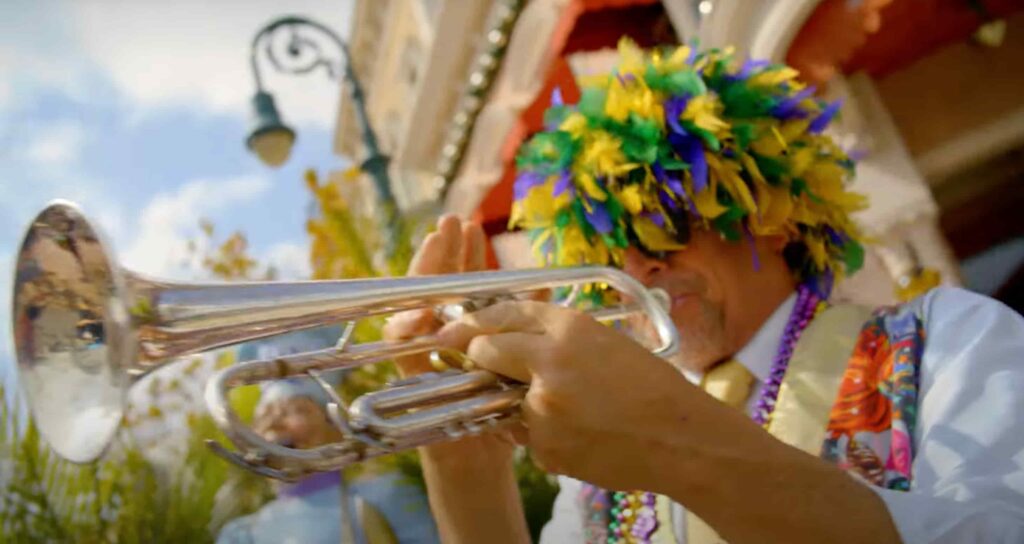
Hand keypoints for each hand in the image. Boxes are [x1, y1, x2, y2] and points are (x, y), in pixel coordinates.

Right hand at [382, 215, 517, 462]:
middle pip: (437, 284)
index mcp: (468, 328)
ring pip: (415, 304)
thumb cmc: (500, 412)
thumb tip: (539, 282)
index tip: (472, 228)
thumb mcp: (517, 363)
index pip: (463, 282)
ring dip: (422, 275)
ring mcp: (424, 353)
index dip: (466, 255)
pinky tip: (418, 311)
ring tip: (433, 244)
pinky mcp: (412, 377)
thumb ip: (519, 325)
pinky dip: (407, 328)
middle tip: (451, 223)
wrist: (482, 459)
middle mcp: (441, 335)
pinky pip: (403, 349)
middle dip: (443, 252)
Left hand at [438, 299, 716, 492]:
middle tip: (487, 365)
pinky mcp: (544, 446)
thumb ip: (554, 336)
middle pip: (486, 352)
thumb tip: (506, 338)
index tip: (453, 331)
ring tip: (574, 410)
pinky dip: (545, 435)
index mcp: (569, 328)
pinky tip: (582, 433)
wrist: (680, 439)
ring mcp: (543, 408)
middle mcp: (549, 362)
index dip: (472, 323)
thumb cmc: (650, 386)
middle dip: (482, 358)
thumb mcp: (603, 341)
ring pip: (506, 401)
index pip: (502, 315)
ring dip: (523, 405)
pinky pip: (528, 437)